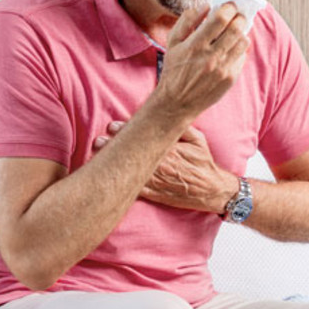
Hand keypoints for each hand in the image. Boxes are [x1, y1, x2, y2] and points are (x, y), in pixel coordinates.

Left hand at [93, 121, 235, 213]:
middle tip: (99, 140)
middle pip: (134, 154)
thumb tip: (168, 113)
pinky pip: (136, 190)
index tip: (112, 126)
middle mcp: (162, 165)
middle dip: (115, 146)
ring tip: (97, 155)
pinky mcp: (155, 194)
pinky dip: (122, 183)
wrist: (211, 190)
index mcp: (170, 150)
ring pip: (131, 171)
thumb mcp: (197, 140)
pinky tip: (109, 177)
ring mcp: (158, 181)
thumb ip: (182, 128)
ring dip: (114, 164)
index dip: (126, 131)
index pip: (145, 138)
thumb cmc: (203, 163)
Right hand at [152, 3, 250, 118]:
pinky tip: (230, 48)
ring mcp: (223, 68)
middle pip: (236, 28)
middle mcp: (211, 56)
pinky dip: (239, 48)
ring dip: (241, 32)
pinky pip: (242, 57)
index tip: (228, 6)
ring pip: (243, 42)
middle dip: (239, 17)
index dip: (228, 8)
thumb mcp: (173, 42)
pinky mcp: (230, 78)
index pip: (221, 18)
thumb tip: (205, 6)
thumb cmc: (174, 70)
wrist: (177, 102)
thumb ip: (187, 21)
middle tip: (236, 15)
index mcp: (195, 45)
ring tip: (234, 31)